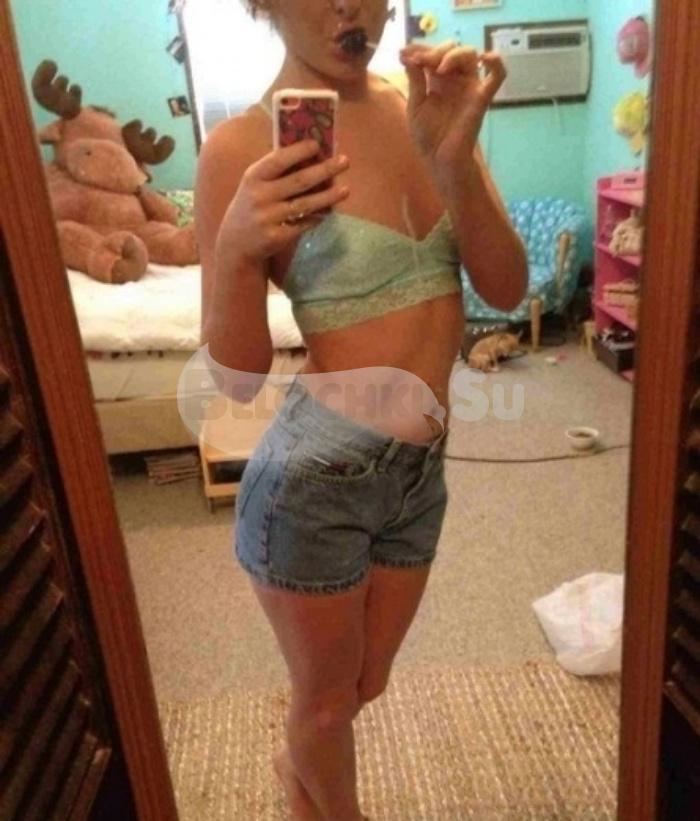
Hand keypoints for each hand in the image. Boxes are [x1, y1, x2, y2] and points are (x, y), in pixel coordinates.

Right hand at [216, 139, 349, 263]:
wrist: (236, 243)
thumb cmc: (252, 206)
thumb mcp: (255, 185)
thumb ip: (276, 171)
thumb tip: (311, 155)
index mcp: (254, 177)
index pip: (278, 160)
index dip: (298, 151)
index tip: (318, 144)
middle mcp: (260, 196)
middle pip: (299, 181)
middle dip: (324, 170)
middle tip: (345, 161)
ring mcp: (268, 218)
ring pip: (305, 205)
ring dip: (328, 196)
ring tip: (345, 190)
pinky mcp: (276, 237)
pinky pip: (303, 224)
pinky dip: (317, 217)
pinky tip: (329, 211)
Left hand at [399, 41, 505, 172]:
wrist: (439, 160)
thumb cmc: (428, 136)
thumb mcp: (415, 106)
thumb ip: (414, 80)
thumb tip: (407, 54)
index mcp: (437, 80)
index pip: (433, 53)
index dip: (419, 49)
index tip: (403, 53)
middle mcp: (454, 79)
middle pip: (451, 49)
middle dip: (434, 50)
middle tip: (419, 60)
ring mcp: (469, 87)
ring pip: (470, 54)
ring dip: (453, 54)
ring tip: (439, 67)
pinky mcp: (481, 98)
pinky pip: (497, 76)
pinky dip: (496, 63)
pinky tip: (486, 58)